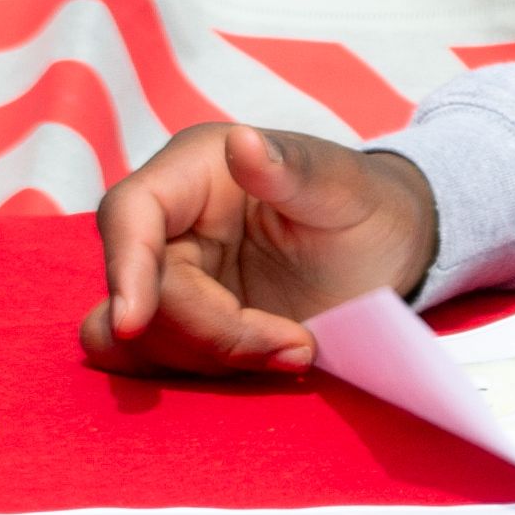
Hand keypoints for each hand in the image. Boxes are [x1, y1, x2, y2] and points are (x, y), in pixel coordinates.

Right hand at [84, 124, 437, 375]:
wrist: (388, 254)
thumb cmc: (366, 205)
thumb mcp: (342, 185)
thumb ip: (290, 167)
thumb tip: (241, 142)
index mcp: (193, 172)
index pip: (129, 215)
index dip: (125, 268)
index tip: (135, 322)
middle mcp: (169, 224)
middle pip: (139, 292)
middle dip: (211, 331)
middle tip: (297, 345)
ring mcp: (173, 280)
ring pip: (136, 338)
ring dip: (209, 358)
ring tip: (297, 349)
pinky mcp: (185, 327)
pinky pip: (158, 362)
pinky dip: (208, 372)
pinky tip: (275, 361)